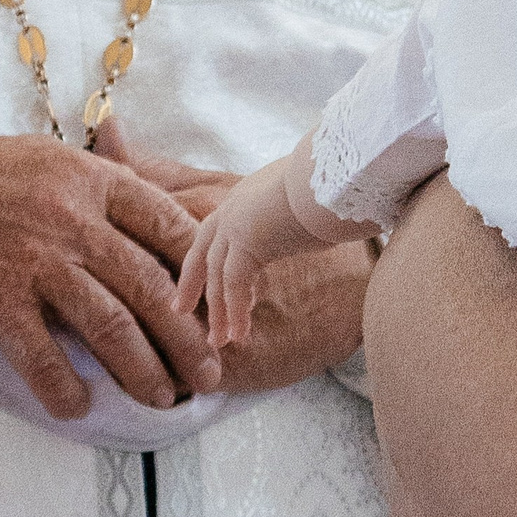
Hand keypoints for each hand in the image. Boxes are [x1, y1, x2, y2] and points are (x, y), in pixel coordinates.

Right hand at [0, 130, 218, 419]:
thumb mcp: (49, 161)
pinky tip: (80, 408)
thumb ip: (104, 185)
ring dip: (142, 370)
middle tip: (212, 373)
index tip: (223, 307)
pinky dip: (64, 388)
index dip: (202, 272)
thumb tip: (161, 216)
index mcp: (92, 181)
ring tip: (164, 398)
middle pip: (150, 287)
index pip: (168, 226)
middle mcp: (72, 220)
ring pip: (109, 325)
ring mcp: (35, 260)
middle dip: (188, 337)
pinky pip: (42, 355)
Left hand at [177, 158, 333, 351]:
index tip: (206, 282)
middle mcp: (235, 207)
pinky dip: (236, 312)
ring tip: (219, 341)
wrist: (337, 175)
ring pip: (217, 275)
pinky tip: (240, 335)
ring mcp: (237, 222)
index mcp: (247, 195)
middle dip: (193, 284)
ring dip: (218, 311)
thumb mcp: (311, 201)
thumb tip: (319, 229)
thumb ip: (302, 217)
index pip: (218, 232)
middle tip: (180, 310)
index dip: (210, 258)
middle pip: (204, 252)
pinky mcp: (246, 241)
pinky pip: (235, 285)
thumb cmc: (336, 185)